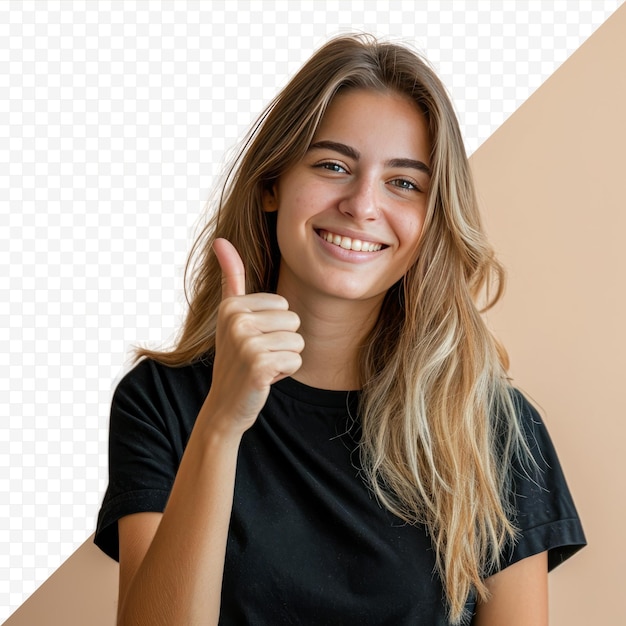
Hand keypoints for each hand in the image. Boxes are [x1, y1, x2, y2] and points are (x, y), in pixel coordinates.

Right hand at [204, 238, 303, 434]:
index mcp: (232, 305)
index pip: (284, 305)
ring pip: (298, 341)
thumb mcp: (230, 315)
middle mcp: (235, 320)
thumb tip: (221, 240)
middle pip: (294, 321)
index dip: (274, 327)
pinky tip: (264, 379)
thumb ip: (230, 277)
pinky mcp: (258, 365)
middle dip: (282, 343)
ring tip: (260, 366)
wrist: (226, 405)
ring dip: (284, 359)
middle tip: (257, 356)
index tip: (251, 341)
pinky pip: (296, 361)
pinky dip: (285, 374)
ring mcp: (245, 343)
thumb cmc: (234, 358)